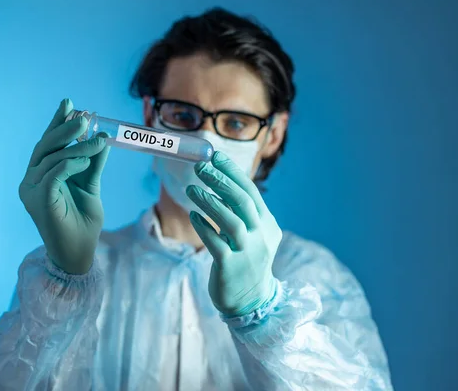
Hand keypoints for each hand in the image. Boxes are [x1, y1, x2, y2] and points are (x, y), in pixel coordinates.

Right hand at [19, 99, 110, 273]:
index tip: (70, 104)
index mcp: (40, 175)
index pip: (47, 145)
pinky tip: (85, 160)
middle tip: (85, 117)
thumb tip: (102, 138)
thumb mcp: (91, 186)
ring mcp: (31, 191)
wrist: (80, 252)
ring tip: (98, 140)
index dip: (56, 123)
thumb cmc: (83, 221)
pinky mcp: (38, 200)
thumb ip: (93, 163)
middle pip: (45, 147)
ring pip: (52, 159)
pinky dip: (70, 164)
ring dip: (78, 147)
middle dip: (65, 128)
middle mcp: (31, 181)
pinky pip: (53, 174)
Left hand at [186, 151, 281, 316]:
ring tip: (191, 188)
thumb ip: (241, 212)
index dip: (232, 172)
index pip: (251, 191)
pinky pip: (215, 243)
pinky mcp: (230, 267)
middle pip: (243, 202)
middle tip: (199, 167)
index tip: (215, 156)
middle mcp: (260, 236)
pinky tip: (192, 216)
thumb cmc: (246, 261)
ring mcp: (247, 252)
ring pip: (230, 221)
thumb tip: (220, 181)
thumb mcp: (252, 234)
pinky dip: (204, 227)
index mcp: (267, 224)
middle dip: (220, 181)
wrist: (251, 301)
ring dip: (209, 202)